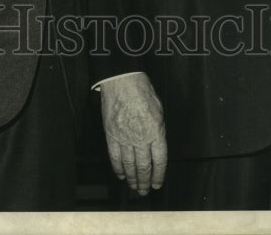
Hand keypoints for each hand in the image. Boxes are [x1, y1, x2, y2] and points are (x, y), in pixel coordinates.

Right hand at [99, 72, 166, 194]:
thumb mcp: (159, 109)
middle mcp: (140, 137)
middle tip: (144, 191)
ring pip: (129, 164)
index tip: (157, 184)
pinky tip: (121, 175)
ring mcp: (124, 137)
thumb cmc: (142, 90)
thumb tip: (157, 143)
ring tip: (134, 187)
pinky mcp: (111, 134)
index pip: (159, 160)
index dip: (158, 175)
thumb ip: (158, 129)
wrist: (122, 80)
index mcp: (156, 131)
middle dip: (144, 181)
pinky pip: (114, 156)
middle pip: (143, 166)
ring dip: (132, 178)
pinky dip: (118, 168)